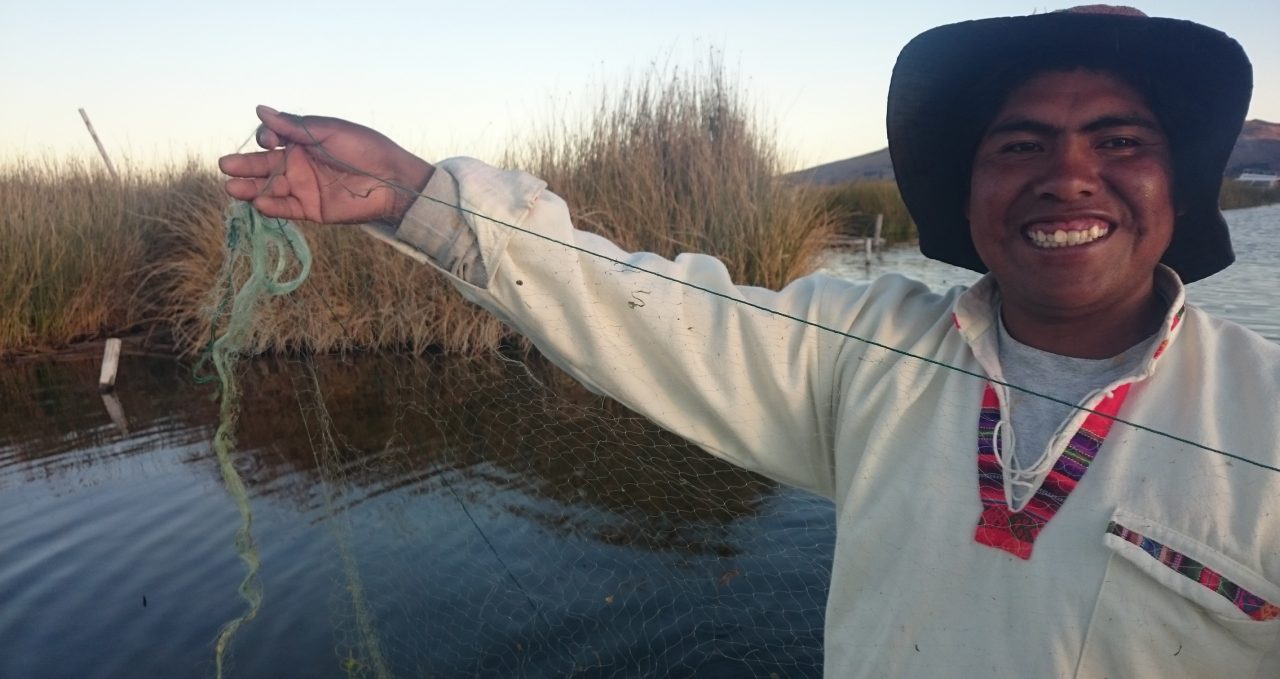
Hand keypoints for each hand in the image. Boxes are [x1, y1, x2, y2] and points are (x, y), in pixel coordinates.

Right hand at [218, 106, 433, 224]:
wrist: (392, 180)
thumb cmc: (365, 149)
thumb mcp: (329, 131)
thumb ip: (294, 126)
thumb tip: (259, 109)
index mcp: (302, 142)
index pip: (272, 140)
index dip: (266, 139)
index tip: (270, 140)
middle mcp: (299, 164)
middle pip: (264, 165)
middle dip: (244, 165)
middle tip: (224, 165)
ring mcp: (303, 188)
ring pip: (270, 188)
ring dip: (250, 188)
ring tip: (231, 188)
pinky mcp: (311, 209)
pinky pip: (286, 209)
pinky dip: (272, 207)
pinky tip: (259, 202)